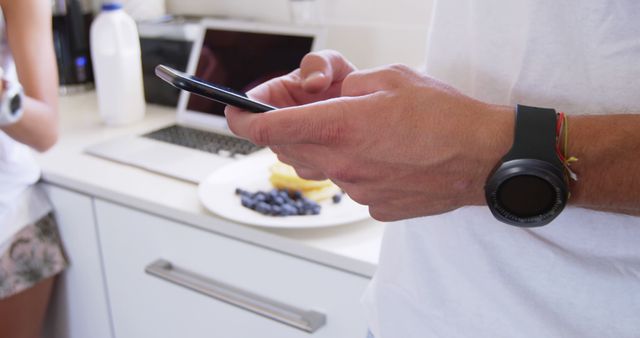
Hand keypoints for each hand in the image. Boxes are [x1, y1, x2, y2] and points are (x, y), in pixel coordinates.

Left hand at [226, 58, 513, 220]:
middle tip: (303, 107)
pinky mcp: (375, 206)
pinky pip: (348, 184)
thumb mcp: (390, 78)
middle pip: (287, 147)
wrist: (485, 159)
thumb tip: (330, 95)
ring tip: (351, 128)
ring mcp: (358, 190)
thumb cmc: (445, 116)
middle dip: (287, 125)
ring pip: (318, 167)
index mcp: (340, 126)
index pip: (269, 127)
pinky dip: (352, 167)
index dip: (243, 118)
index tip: (233, 111)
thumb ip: (347, 85)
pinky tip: (380, 155)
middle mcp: (342, 163)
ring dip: (322, 146)